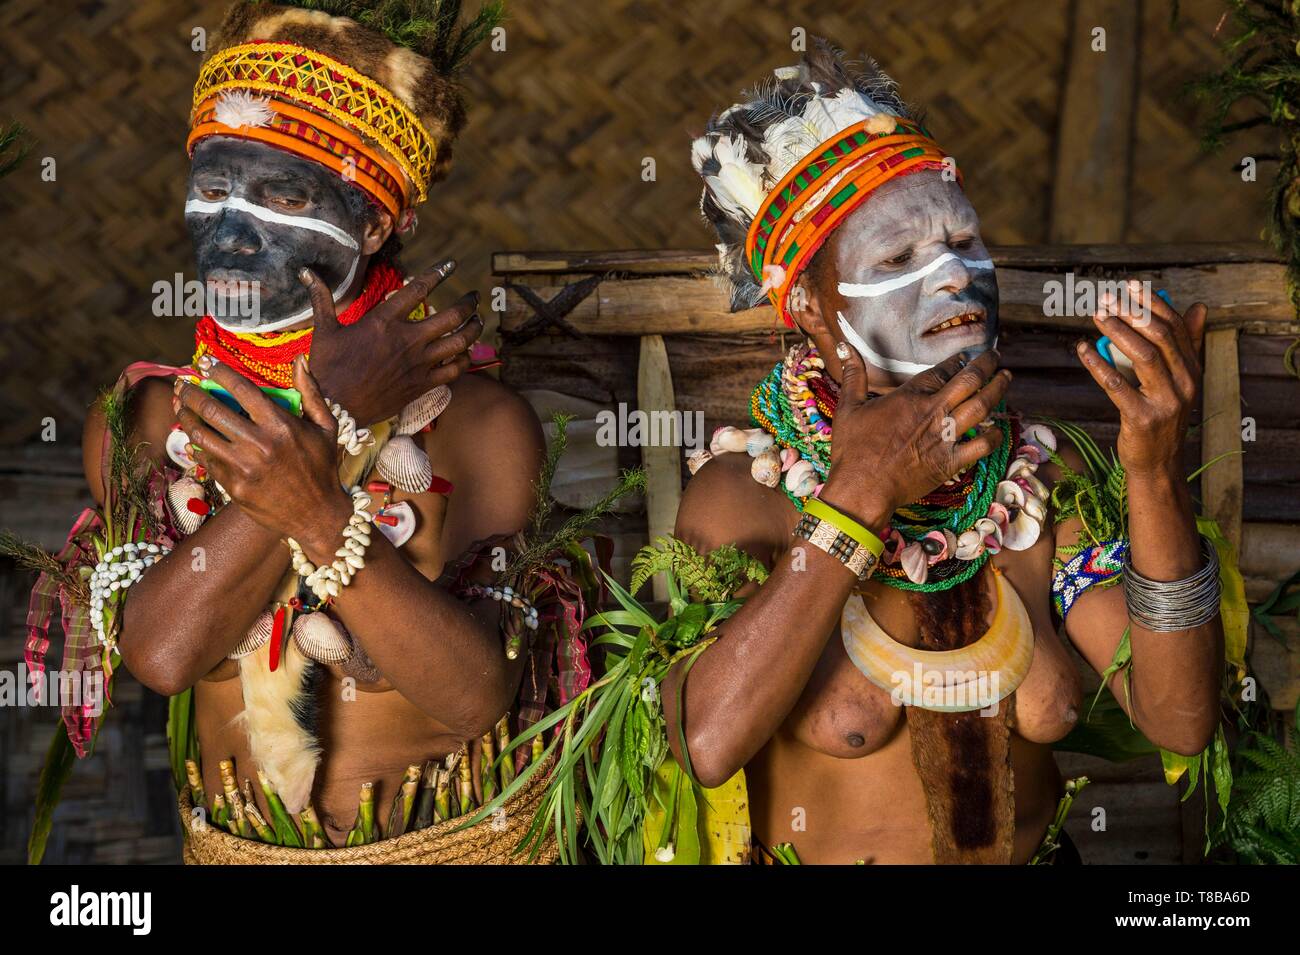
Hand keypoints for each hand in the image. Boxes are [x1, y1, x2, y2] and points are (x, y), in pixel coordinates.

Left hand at [177, 357, 352, 543]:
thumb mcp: (326, 427)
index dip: (218, 372)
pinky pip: (207, 461)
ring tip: (181, 408)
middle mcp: (259, 444)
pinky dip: (197, 448)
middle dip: (191, 392)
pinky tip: (193, 440)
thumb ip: (311, 392)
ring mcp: (244, 467)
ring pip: (202, 434)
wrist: (317, 515)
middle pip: (212, 409)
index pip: (241, 389)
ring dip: (186, 417)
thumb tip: (299, 360)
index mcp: (280, 425)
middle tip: (182, 384)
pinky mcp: (234, 486)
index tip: (204, 362)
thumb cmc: (322, 467)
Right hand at [306, 259, 483, 425]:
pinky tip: (465, 354)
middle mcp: (407, 339)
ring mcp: (418, 363)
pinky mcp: (423, 384)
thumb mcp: (324, 330)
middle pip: (451, 316)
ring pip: (459, 342)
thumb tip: (306, 272)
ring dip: (473, 330)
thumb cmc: (329, 368)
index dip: (438, 274)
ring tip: (477, 322)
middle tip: (474, 298)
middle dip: (468, 304)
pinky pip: (454, 370)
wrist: (337, 408)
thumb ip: (322, 299)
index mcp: (384, 321)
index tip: (451, 266)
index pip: (419, 289)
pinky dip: (464, 360)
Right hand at [819, 344, 1010, 527]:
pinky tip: (1000, 428)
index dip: (956, 360)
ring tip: (1006, 378)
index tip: (964, 356)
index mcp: (910, 397)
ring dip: (997, 389)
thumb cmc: (853, 450)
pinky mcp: (950, 462)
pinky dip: (995, 435)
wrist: (862, 489)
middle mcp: (933, 412)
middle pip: (969, 381)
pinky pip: (982, 446)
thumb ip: (852, 375)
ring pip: (981, 406)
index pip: (941, 370)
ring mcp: (945, 437)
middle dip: (986, 364)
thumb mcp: (848, 408)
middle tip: (995, 356)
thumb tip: (844, 347)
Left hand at [1076, 280, 1206, 476]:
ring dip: (1117, 331)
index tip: (1131, 285)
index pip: (1177, 327)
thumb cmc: (1161, 415)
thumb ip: (1187, 345)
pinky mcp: (1142, 418)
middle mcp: (1185, 383)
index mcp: (1193, 370)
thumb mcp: (1179, 381)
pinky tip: (1082, 350)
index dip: (1154, 303)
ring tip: (1097, 316)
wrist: (1158, 463)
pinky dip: (1098, 364)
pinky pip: (1117, 385)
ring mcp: (1166, 401)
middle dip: (1133, 312)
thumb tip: (1198, 306)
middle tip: (1108, 298)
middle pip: (1161, 337)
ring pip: (1143, 356)